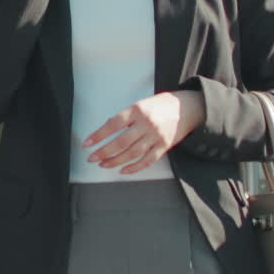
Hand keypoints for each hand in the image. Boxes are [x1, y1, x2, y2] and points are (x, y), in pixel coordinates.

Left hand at [83, 91, 204, 173]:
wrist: (187, 107)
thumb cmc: (160, 105)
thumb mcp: (141, 104)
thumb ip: (126, 117)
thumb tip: (106, 132)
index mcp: (138, 110)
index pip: (113, 124)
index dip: (99, 135)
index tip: (87, 144)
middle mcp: (147, 123)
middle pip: (121, 142)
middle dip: (104, 152)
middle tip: (92, 158)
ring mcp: (156, 135)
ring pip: (132, 153)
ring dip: (116, 161)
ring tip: (104, 164)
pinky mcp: (164, 146)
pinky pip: (147, 160)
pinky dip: (134, 168)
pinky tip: (123, 170)